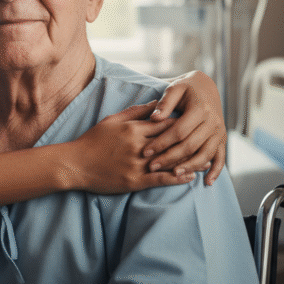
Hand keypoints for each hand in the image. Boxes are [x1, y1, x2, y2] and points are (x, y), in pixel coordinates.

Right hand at [74, 102, 195, 193]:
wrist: (76, 163)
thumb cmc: (93, 140)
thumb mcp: (112, 120)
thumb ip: (135, 111)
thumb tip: (156, 103)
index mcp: (133, 129)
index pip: (164, 123)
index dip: (182, 122)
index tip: (195, 121)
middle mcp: (138, 145)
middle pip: (170, 141)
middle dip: (189, 140)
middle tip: (206, 138)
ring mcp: (136, 164)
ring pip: (169, 162)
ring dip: (188, 161)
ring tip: (204, 160)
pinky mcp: (134, 181)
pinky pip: (160, 179)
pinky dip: (176, 178)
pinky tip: (188, 177)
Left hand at [143, 71, 225, 185]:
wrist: (207, 87)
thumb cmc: (186, 88)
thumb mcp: (175, 89)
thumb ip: (165, 103)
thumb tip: (154, 118)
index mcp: (200, 109)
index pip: (178, 131)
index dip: (161, 142)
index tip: (145, 151)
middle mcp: (212, 122)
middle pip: (190, 145)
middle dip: (170, 158)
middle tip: (152, 166)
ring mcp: (219, 132)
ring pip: (205, 154)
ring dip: (189, 167)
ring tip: (173, 175)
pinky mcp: (222, 139)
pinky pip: (221, 157)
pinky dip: (216, 170)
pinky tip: (207, 182)